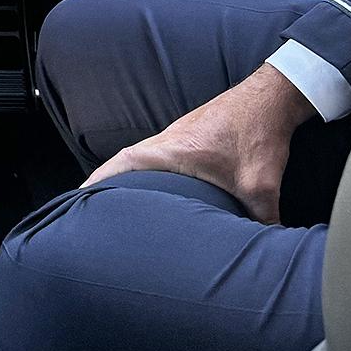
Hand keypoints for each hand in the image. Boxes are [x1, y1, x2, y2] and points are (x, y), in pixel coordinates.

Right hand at [84, 63, 315, 223]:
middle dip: (104, 182)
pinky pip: (157, 154)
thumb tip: (266, 253)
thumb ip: (260, 221)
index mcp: (174, 150)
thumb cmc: (258, 133)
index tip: (79, 197)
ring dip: (124, 174)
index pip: (124, 162)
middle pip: (125, 160)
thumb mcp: (262, 186)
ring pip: (141, 156)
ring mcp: (178, 134)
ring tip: (114, 200)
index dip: (99, 180)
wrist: (271, 97)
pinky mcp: (190, 135)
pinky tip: (156, 186)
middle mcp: (168, 139)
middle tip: (88, 207)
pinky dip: (146, 168)